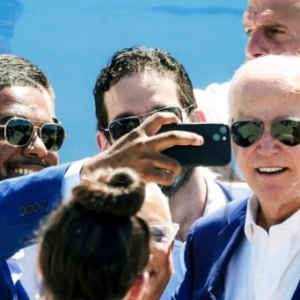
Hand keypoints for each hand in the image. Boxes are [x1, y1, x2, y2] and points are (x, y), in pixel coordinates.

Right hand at [82, 112, 203, 185]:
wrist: (99, 174)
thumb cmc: (115, 161)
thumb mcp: (126, 144)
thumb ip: (142, 142)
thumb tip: (164, 147)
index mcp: (137, 134)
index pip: (157, 118)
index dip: (170, 117)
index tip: (177, 119)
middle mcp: (144, 144)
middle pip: (174, 137)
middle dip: (190, 138)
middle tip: (200, 140)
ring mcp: (146, 159)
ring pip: (174, 163)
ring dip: (176, 169)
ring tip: (172, 172)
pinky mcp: (146, 174)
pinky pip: (167, 178)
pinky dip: (168, 181)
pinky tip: (163, 181)